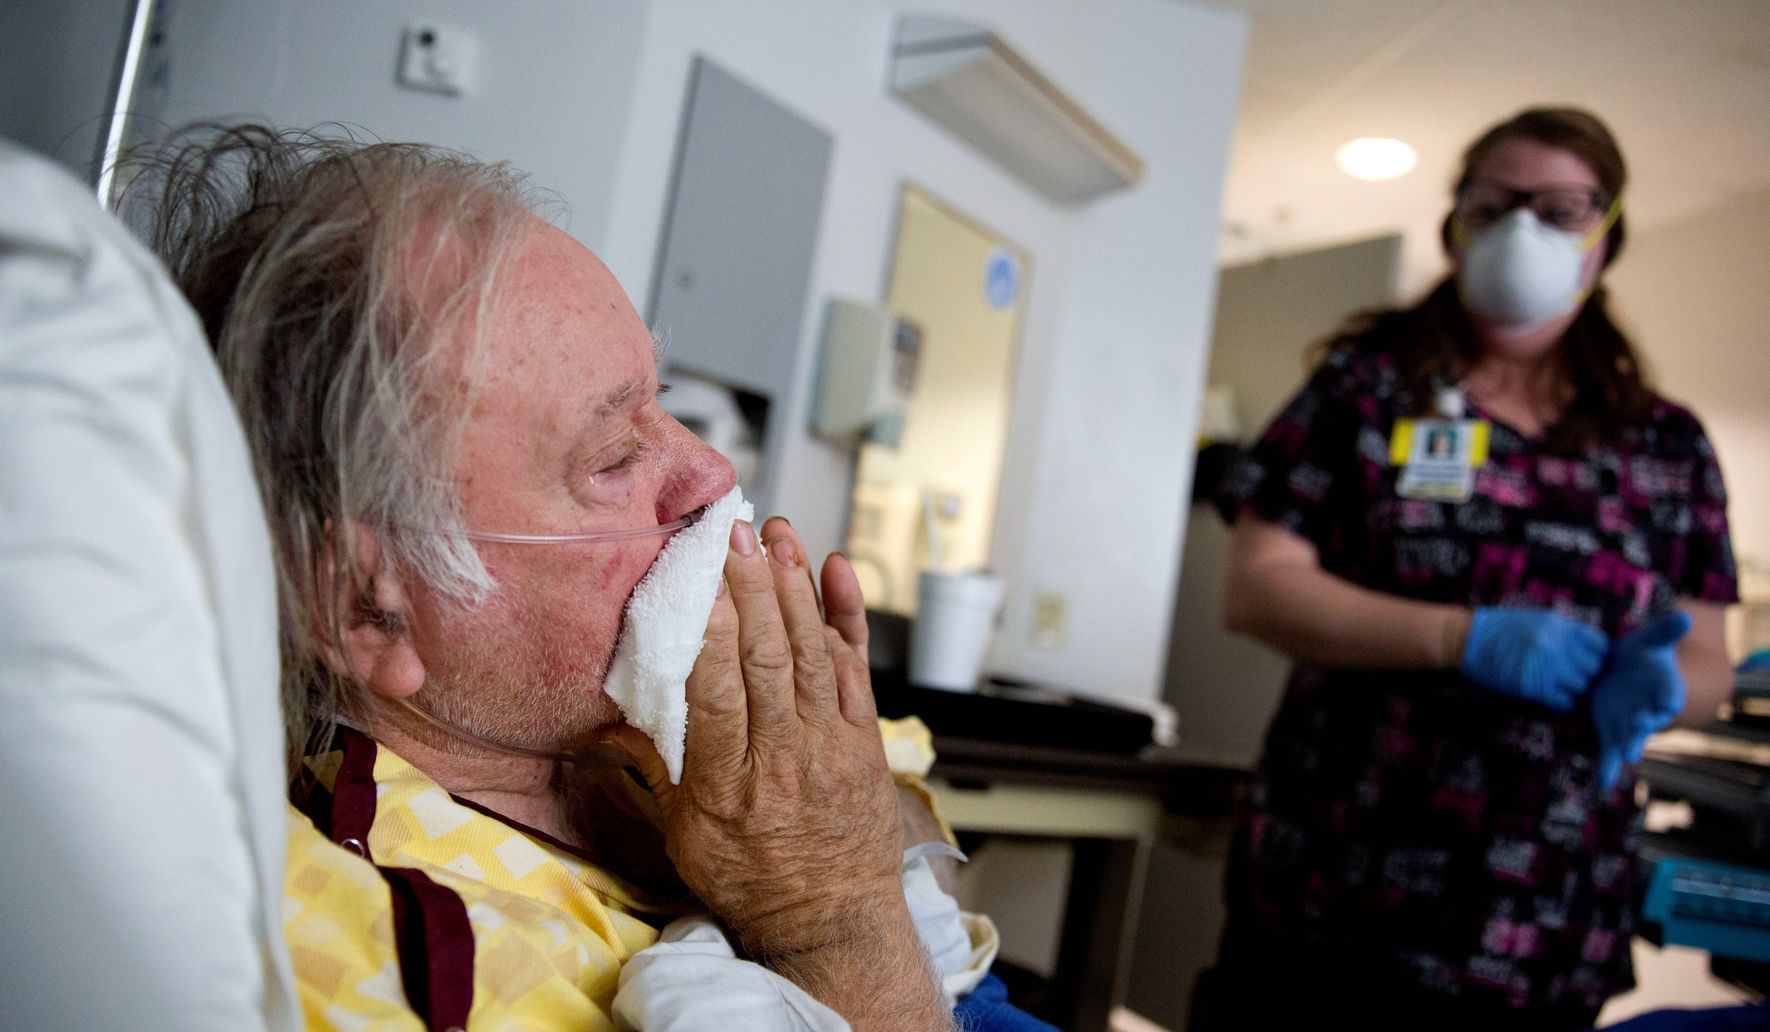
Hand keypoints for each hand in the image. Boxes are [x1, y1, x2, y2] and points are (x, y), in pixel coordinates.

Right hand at [601, 517, 947, 1029]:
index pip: (717, 690)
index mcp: (727, 781)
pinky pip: (855, 667)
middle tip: (733, 531)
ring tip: (776, 534)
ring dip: (793, 586)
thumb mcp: (684, 834)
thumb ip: (660, 763)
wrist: (831, 921)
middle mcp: (783, 755)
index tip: (696, 574)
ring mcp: (829, 742)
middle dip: (750, 587)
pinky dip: (847, 616)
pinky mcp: (863, 737)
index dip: (709, 626)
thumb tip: (618, 707)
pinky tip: (836, 570)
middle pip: (765, 657)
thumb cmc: (749, 878)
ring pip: (811, 651)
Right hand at [1458, 607, 1606, 710]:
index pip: (1601, 645)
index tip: (1584, 660)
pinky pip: (1565, 702)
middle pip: (1593, 669)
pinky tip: (1549, 698)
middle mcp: (1558, 644)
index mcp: (1560, 625)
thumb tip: (1588, 648)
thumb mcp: (1536, 619)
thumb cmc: (1498, 629)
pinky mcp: (1534, 686)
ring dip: (1572, 690)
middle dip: (1584, 674)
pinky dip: (1560, 703)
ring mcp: (1547, 666)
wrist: (1466, 639)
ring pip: (1582, 687)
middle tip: (1570, 677)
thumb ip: (1563, 631)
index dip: (1596, 656)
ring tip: (1557, 688)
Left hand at [1592, 611, 1690, 790]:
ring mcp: (1630, 722)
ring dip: (1627, 747)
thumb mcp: (1650, 639)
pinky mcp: (1611, 729)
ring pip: (1630, 738)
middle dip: (1645, 725)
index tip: (1668, 703)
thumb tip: (1683, 617)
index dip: (1669, 699)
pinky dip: (1608, 768)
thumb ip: (1666, 630)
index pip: (1670, 695)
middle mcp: (1650, 710)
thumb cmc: (1639, 653)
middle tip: (1640, 730)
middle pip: (1650, 721)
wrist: (1618, 667)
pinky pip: (1609, 751)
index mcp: (1664, 689)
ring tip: (1627, 756)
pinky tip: (1603, 784)